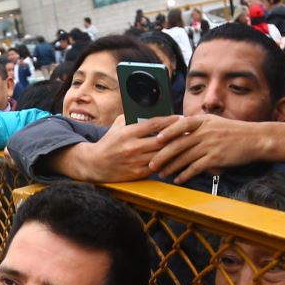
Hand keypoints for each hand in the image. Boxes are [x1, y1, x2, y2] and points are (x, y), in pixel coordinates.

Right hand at [56, 116, 175, 181]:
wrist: (95, 164)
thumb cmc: (109, 143)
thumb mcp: (117, 126)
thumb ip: (132, 118)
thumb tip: (148, 110)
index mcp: (128, 132)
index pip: (154, 124)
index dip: (170, 120)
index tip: (181, 117)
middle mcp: (133, 147)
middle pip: (162, 140)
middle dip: (178, 135)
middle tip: (189, 130)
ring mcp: (136, 161)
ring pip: (162, 155)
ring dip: (176, 150)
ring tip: (187, 144)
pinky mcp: (137, 173)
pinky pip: (158, 167)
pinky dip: (168, 162)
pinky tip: (176, 158)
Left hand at [149, 116, 284, 181]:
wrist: (255, 139)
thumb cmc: (235, 132)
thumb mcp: (216, 123)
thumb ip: (199, 126)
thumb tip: (181, 131)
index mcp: (204, 121)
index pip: (180, 124)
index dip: (167, 132)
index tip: (155, 139)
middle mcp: (205, 132)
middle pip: (178, 144)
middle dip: (162, 155)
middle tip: (151, 163)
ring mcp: (210, 145)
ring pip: (184, 157)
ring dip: (171, 167)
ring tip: (161, 173)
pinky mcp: (215, 158)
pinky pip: (196, 167)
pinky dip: (185, 174)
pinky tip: (178, 179)